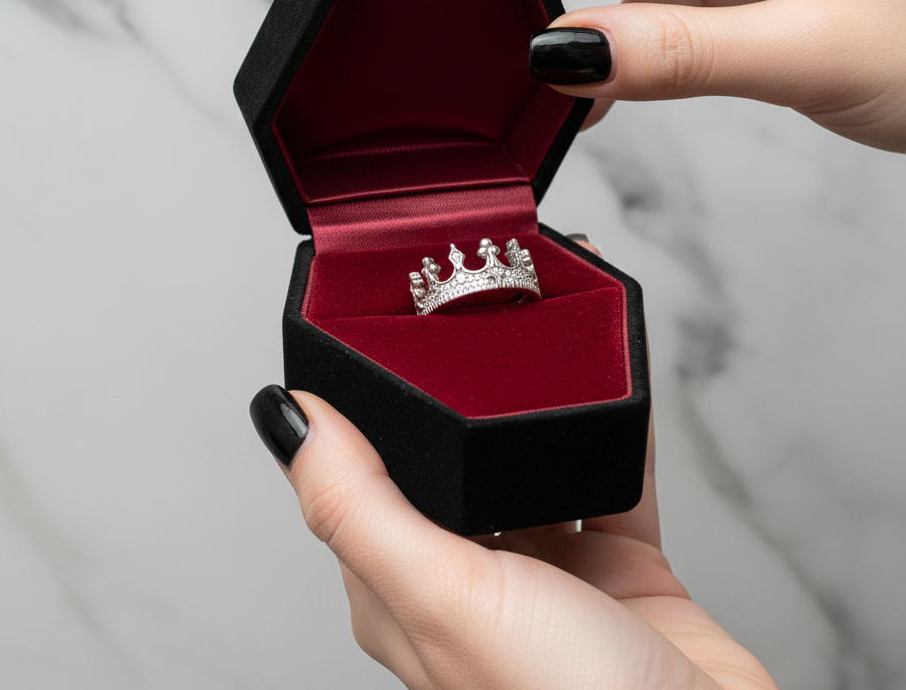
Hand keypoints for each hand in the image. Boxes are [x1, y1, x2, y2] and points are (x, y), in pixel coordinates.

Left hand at [251, 240, 777, 689]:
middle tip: (467, 308)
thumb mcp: (447, 597)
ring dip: (540, 396)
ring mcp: (550, 572)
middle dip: (460, 386)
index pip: (360, 473)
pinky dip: (613, 422)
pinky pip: (613, 471)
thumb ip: (361, 507)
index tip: (370, 325)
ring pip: (534, 456)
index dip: (360, 400)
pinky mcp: (621, 567)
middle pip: (454, 457)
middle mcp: (472, 578)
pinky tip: (612, 375)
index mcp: (406, 587)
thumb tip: (284, 417)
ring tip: (542, 326)